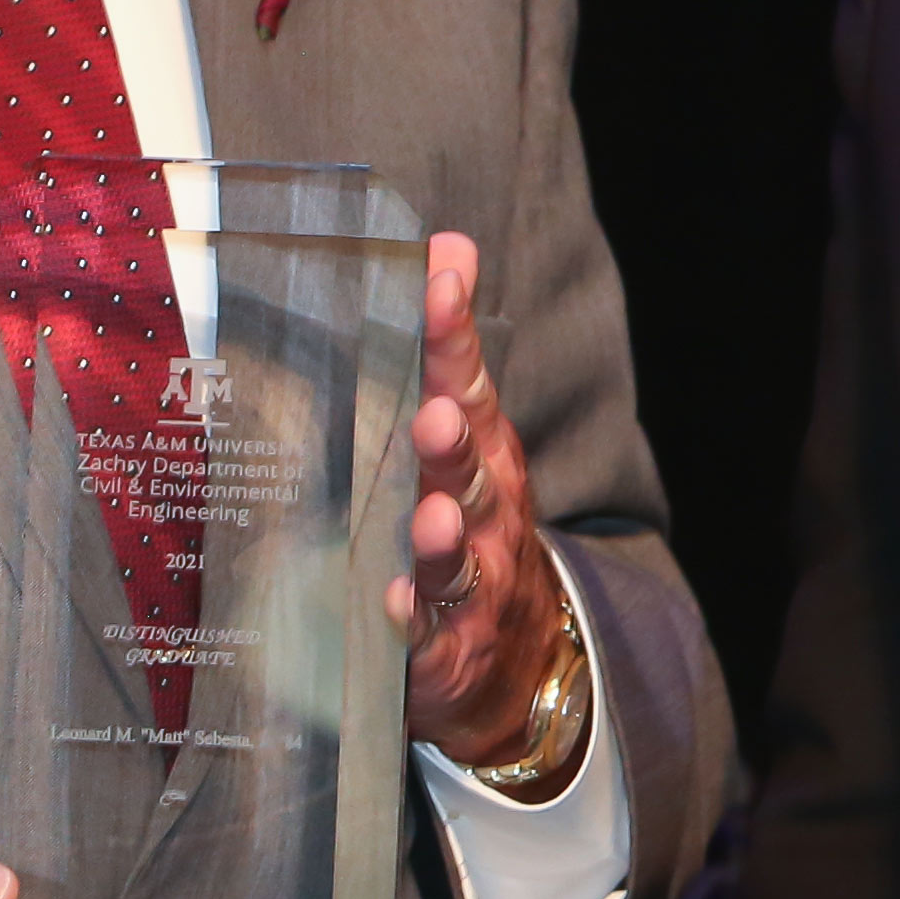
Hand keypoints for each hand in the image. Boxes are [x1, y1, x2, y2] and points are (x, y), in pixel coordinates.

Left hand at [386, 230, 566, 765]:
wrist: (510, 656)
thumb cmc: (468, 523)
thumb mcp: (465, 430)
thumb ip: (444, 346)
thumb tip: (446, 242)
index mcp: (482, 449)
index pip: (467, 381)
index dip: (451, 336)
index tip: (437, 284)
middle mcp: (484, 514)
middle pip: (471, 474)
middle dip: (454, 445)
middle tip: (436, 417)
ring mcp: (469, 587)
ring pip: (457, 559)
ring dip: (441, 539)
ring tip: (426, 521)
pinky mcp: (442, 652)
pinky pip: (426, 639)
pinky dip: (410, 626)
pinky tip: (389, 608)